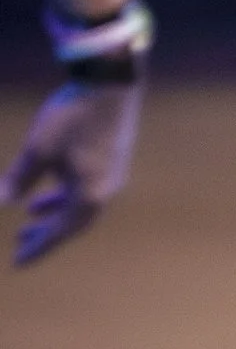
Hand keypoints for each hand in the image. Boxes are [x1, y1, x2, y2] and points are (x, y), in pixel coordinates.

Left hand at [6, 78, 141, 265]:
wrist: (110, 85)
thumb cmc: (72, 117)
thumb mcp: (38, 149)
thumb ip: (20, 178)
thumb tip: (1, 201)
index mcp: (89, 196)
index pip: (59, 233)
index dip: (37, 248)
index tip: (18, 263)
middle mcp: (105, 192)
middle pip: (72, 224)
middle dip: (45, 234)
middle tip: (19, 242)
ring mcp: (112, 177)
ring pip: (80, 205)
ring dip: (55, 212)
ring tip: (30, 213)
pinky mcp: (113, 162)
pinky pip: (86, 189)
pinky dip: (66, 194)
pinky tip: (51, 182)